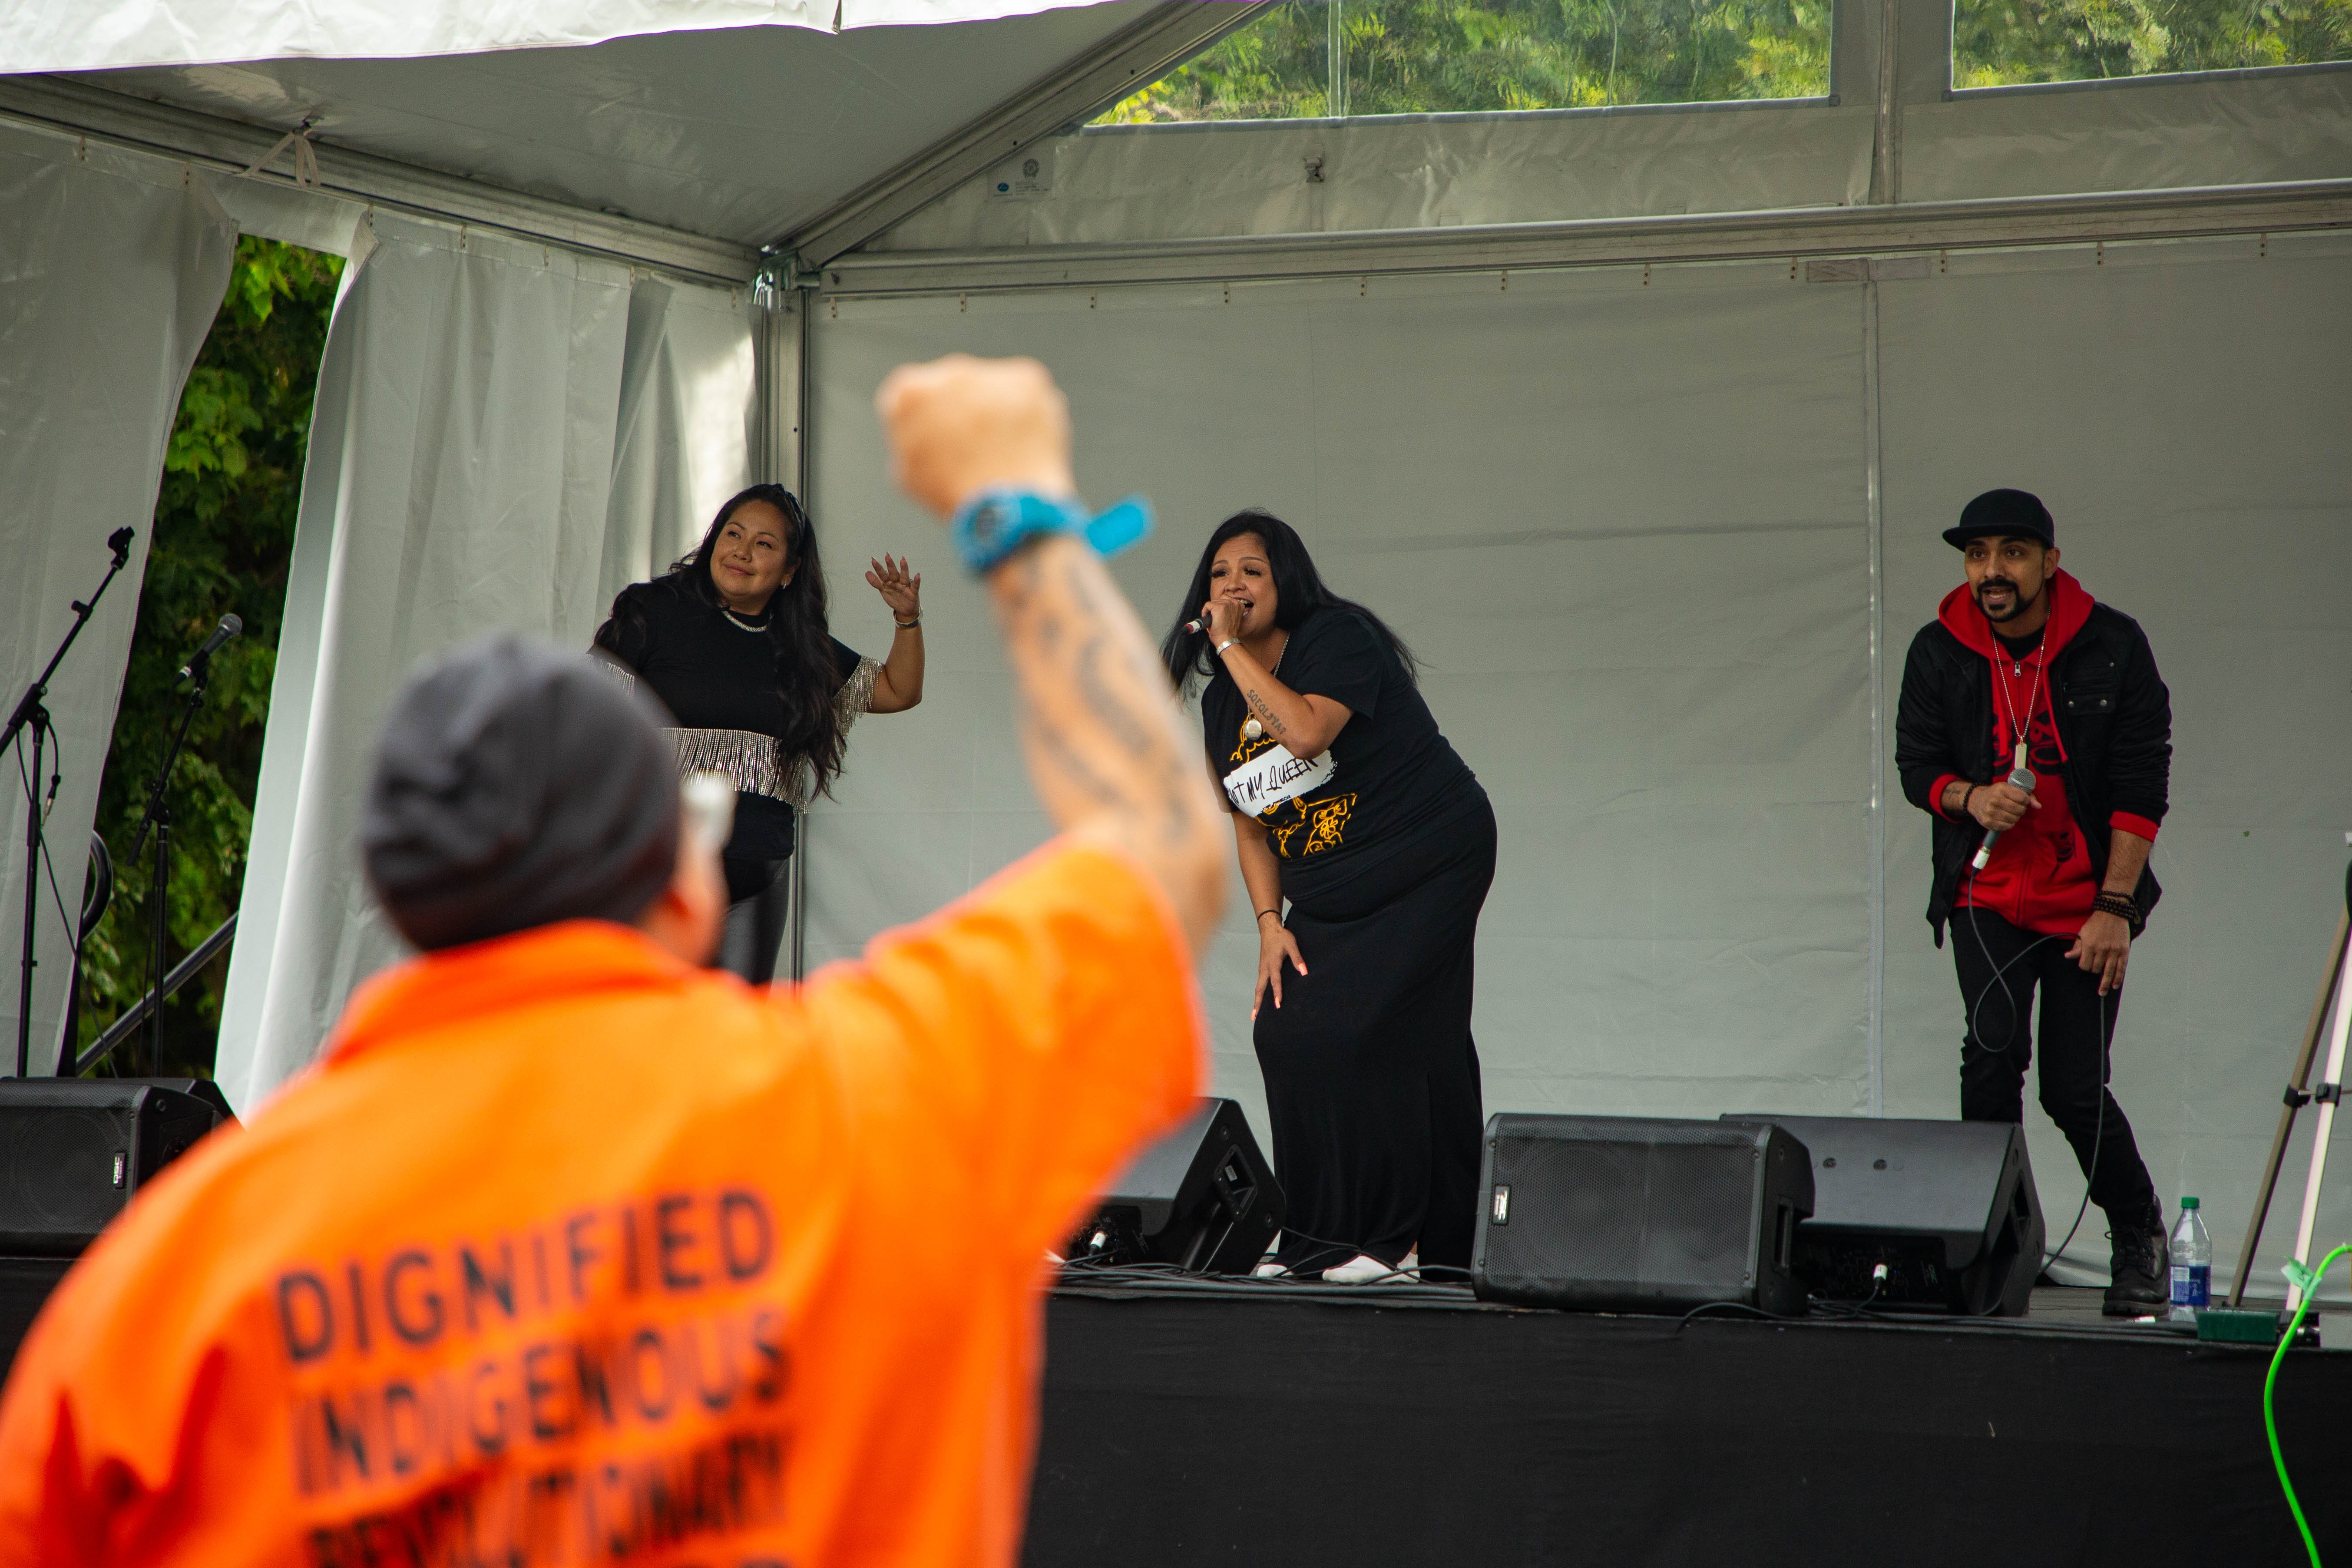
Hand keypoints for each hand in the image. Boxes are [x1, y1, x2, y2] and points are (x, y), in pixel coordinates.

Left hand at [867, 554, 921, 620]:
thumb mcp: (883, 590)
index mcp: (889, 581)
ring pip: (904, 577)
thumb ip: (875, 582)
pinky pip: (915, 586)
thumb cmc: (894, 597)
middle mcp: (897, 582)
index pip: (883, 574)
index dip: (878, 568)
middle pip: (893, 573)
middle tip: (887, 556)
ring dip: (904, 569)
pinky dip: (917, 581)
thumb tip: (867, 572)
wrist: (904, 610)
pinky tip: (917, 575)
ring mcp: (905, 586)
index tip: (873, 560)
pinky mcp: (913, 593)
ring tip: (903, 560)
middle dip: (890, 565)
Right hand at [875, 354, 1077, 518]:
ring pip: (991, 388)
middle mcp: (949, 371)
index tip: (941, 440)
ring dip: (994, 410)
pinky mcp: (1028, 379)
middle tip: (976, 446)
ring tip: (1002, 449)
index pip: (912, 393)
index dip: (927, 419)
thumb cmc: (954, 496)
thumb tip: (924, 421)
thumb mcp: (908, 472)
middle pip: (954, 385)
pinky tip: (1024, 442)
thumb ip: (908, 434)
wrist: (1008, 507)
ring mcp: (991, 372)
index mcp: (910, 393)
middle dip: (963, 409)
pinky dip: (1027, 413)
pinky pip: (1025, 392)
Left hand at [1201, 596, 1248, 646]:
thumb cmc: (1229, 633)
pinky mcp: (1218, 607)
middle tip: (1215, 620)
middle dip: (1214, 609)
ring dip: (1210, 611)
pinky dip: (1204, 612)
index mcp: (1239, 605)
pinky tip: (1208, 620)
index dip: (1219, 607)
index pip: (1225, 599)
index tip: (1219, 616)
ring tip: (1212, 620)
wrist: (1227, 640)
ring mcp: (1226, 604)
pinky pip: (1207, 605)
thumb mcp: (1233, 619)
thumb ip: (1229, 611)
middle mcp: (1234, 603)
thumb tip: (1219, 608)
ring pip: (1212, 602)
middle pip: (1218, 600)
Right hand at [1253, 921, 1305, 1020]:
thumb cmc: (1281, 936)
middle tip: (1254, 1017)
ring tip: (1255, 1013)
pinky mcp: (1262, 968)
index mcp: (1272, 963)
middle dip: (1257, 1003)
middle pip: (1259, 989)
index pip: (1275, 981)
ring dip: (1256, 1000)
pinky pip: (1259, 983)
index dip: (1277, 993)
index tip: (1278, 1004)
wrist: (1269, 929)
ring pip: (1258, 987)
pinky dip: (1258, 993)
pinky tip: (1260, 999)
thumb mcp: (1292, 945)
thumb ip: (1297, 958)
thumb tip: (1304, 972)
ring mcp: (1261, 969)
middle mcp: (1264, 968)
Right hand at [1967, 781, 2040, 832]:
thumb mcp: (2009, 789)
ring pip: (2014, 819)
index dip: (2025, 801)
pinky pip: (2007, 826)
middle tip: (2016, 808)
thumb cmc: (1995, 794)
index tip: (2021, 801)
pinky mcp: (1988, 822)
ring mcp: (1991, 812)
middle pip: (2019, 810)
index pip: (2023, 798)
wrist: (1975, 800)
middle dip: (2021, 810)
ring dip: (2015, 817)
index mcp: (2001, 789)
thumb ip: (2026, 796)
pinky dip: (2009, 824)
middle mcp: (1995, 800)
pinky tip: (2005, 819)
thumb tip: (2038, 806)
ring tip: (2010, 813)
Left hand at [2067, 909, 2130, 994]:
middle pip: (2095, 969)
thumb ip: (2077, 947)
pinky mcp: (2124, 951)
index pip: (2084, 965)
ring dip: (2105, 983)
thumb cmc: (2095, 923)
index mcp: (2090, 946)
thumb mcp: (2082, 933)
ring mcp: (2114, 951)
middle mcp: (2102, 950)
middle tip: (2094, 967)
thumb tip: (2068, 957)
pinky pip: (2121, 968)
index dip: (2084, 966)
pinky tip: (2115, 985)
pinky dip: (2118, 978)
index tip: (2085, 964)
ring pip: (2109, 972)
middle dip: (2093, 970)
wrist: (2112, 913)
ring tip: (2103, 992)